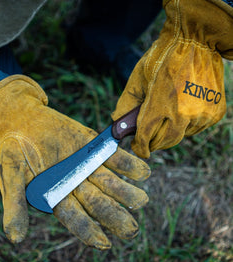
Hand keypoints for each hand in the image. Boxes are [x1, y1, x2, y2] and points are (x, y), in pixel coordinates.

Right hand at [0, 75, 150, 249]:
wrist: (23, 120)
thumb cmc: (14, 149)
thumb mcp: (10, 175)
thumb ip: (14, 204)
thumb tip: (15, 238)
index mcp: (57, 195)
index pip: (75, 217)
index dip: (88, 231)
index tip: (104, 244)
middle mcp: (76, 184)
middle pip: (98, 204)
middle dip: (115, 217)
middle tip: (131, 230)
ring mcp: (87, 165)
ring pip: (110, 183)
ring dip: (127, 193)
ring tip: (141, 200)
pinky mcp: (94, 146)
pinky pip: (114, 156)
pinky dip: (129, 164)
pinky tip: (143, 172)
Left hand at [112, 0, 232, 158]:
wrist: (196, 42)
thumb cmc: (162, 59)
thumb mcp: (137, 78)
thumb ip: (126, 105)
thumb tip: (118, 125)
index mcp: (161, 103)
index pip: (146, 137)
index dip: (140, 147)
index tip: (138, 148)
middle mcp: (183, 113)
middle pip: (164, 142)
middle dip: (153, 142)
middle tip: (148, 134)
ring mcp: (201, 114)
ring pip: (180, 136)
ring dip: (170, 131)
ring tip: (167, 113)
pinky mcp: (214, 112)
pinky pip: (195, 129)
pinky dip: (185, 125)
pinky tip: (182, 109)